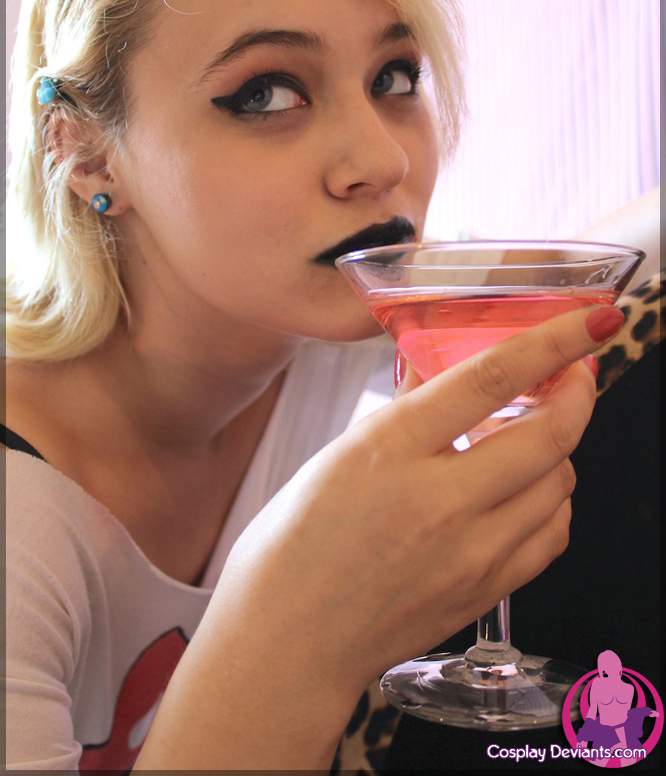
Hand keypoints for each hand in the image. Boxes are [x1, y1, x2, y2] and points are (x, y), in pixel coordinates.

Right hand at [204, 305, 620, 713]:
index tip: (593, 320)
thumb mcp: (341, 454)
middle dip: (578, 392)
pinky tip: (527, 490)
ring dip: (558, 447)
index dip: (553, 340)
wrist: (290, 642)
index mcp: (391, 449)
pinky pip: (552, 535)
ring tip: (528, 436)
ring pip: (560, 484)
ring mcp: (471, 554)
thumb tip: (451, 369)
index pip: (492, 378)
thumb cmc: (297, 545)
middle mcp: (440, 500)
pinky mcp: (486, 592)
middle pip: (549, 434)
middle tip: (573, 373)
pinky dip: (553, 501)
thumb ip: (407, 410)